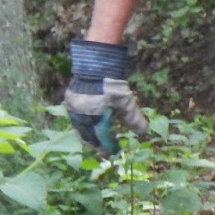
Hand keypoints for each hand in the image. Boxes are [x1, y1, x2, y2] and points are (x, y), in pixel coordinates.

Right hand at [65, 39, 148, 153]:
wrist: (95, 62)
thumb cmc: (112, 83)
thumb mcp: (126, 102)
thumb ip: (133, 119)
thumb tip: (144, 132)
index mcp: (93, 118)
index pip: (100, 139)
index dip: (107, 147)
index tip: (114, 152)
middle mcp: (80, 116)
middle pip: (88, 137)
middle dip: (97, 144)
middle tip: (105, 150)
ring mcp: (73, 108)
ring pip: (80, 129)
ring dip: (89, 135)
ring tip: (98, 139)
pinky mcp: (70, 100)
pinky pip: (76, 119)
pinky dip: (84, 125)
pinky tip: (91, 125)